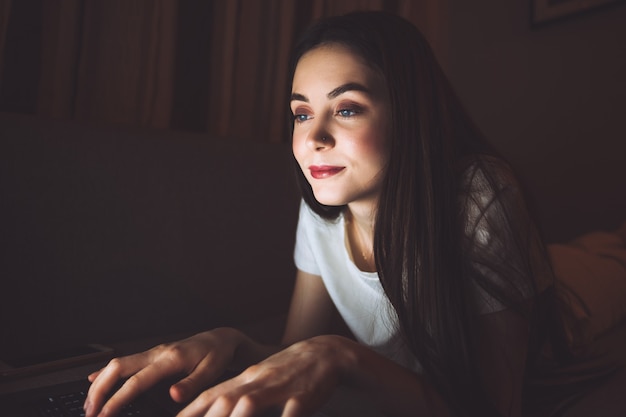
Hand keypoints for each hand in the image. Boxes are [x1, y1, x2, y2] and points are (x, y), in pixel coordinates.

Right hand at [84, 328, 243, 416]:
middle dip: (99, 390)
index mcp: (171, 358)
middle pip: (118, 368)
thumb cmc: (217, 355)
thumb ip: (192, 384)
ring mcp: (153, 352)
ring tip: (89, 405)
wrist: (220, 338)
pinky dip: (106, 372)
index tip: (104, 415)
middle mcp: (157, 352)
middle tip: (89, 413)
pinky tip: (94, 381)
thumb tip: (173, 396)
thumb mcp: (212, 371)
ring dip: (100, 383)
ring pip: (117, 364)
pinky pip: (125, 362)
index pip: (137, 381)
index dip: (117, 399)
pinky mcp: (152, 355)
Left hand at [178, 335, 349, 416]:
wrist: (324, 352)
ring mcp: (279, 388)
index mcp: (247, 378)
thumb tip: (214, 406)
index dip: (191, 410)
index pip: (212, 394)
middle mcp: (258, 382)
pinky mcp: (302, 397)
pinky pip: (289, 412)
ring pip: (251, 403)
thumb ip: (238, 392)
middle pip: (226, 399)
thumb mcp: (260, 377)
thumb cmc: (288, 370)